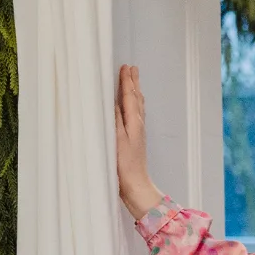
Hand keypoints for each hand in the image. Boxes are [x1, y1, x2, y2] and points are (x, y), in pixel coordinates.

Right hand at [116, 64, 163, 219]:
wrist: (135, 187)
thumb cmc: (123, 166)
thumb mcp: (117, 140)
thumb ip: (116, 119)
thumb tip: (115, 100)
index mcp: (134, 123)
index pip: (130, 97)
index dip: (127, 82)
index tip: (125, 67)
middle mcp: (138, 125)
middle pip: (136, 99)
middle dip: (133, 83)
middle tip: (132, 68)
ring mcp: (138, 133)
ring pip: (137, 107)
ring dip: (135, 93)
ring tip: (134, 82)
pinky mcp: (135, 141)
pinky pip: (135, 116)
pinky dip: (134, 106)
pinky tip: (131, 109)